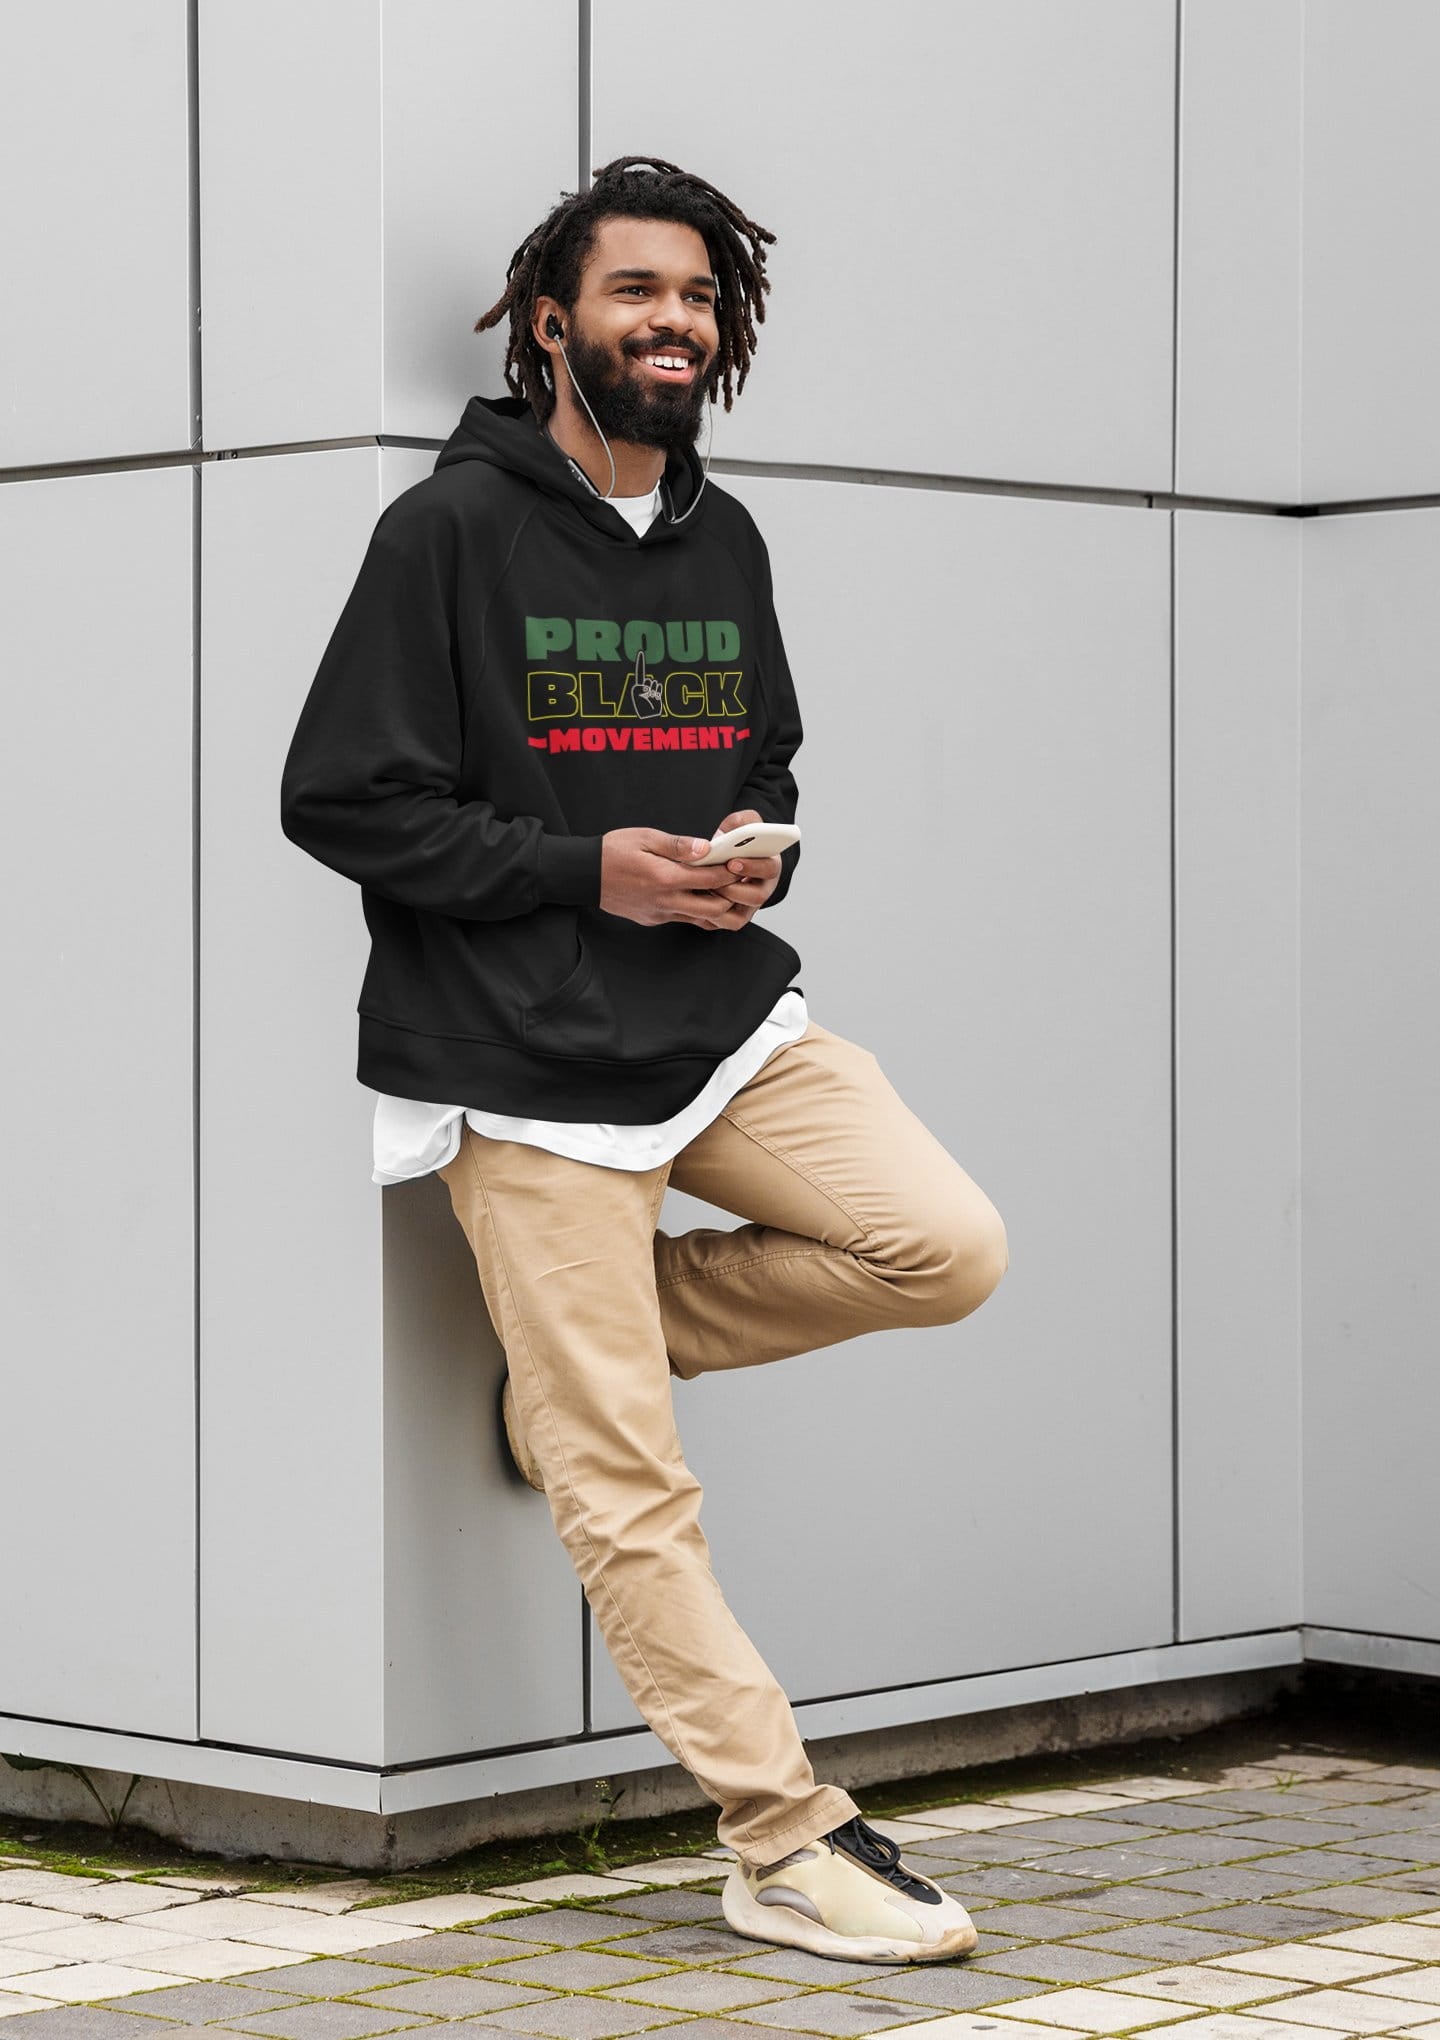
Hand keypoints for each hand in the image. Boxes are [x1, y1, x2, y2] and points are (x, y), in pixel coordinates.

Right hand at [600, 827, 743, 930]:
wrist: (584, 875)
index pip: (711, 879)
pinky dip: (697, 909)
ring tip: (721, 887)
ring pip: (701, 919)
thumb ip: (678, 845)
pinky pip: (684, 918)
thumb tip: (706, 847)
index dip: (731, 871)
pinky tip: (697, 892)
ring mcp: (660, 914)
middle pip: (715, 909)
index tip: (740, 862)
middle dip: (731, 895)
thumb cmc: (613, 852)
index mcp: (665, 878)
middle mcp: (665, 901)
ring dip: (716, 905)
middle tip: (736, 878)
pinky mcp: (654, 919)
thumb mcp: (645, 837)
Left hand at [704, 809, 782, 929]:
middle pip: (757, 897)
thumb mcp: (741, 824)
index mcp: (769, 864)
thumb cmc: (737, 839)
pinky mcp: (735, 918)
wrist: (728, 856)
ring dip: (720, 903)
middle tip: (713, 879)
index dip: (752, 867)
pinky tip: (698, 901)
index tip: (732, 862)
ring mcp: (750, 906)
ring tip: (703, 889)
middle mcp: (763, 888)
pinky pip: (724, 923)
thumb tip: (726, 833)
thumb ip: (739, 822)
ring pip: (739, 916)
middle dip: (733, 888)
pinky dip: (711, 916)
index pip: (769, 869)